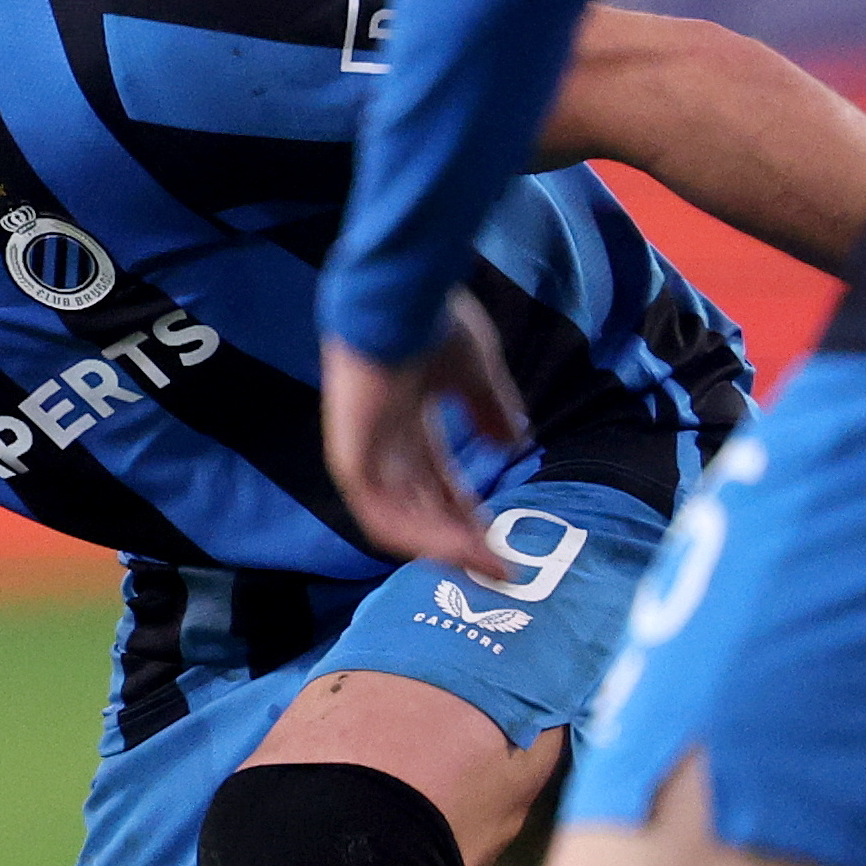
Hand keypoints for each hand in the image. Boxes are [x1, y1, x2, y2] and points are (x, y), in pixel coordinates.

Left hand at [321, 295, 525, 569]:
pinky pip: (379, 512)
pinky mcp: (352, 455)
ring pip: (401, 520)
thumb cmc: (431, 321)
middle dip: (460, 541)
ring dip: (443, 545)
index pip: (438, 485)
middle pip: (421, 510)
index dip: (470, 516)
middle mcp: (384, 446)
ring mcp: (365, 452)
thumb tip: (513, 443)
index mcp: (408, 426)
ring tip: (484, 565)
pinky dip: (418, 534)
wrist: (402, 295)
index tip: (505, 544)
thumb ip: (489, 409)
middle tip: (500, 570)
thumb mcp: (473, 373)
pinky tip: (454, 546)